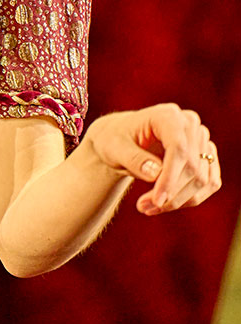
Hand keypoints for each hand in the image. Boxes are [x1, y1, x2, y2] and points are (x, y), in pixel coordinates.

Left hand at [83, 104, 221, 214]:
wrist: (120, 140)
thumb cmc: (114, 140)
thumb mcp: (114, 148)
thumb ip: (133, 159)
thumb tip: (155, 173)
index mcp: (166, 115)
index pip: (179, 148)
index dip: (170, 178)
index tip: (157, 200)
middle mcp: (188, 124)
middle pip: (193, 166)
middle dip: (171, 193)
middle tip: (144, 207)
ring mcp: (200, 139)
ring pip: (202, 178)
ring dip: (179, 200)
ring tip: (149, 207)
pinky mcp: (206, 156)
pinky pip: (209, 183)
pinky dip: (189, 198)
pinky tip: (165, 204)